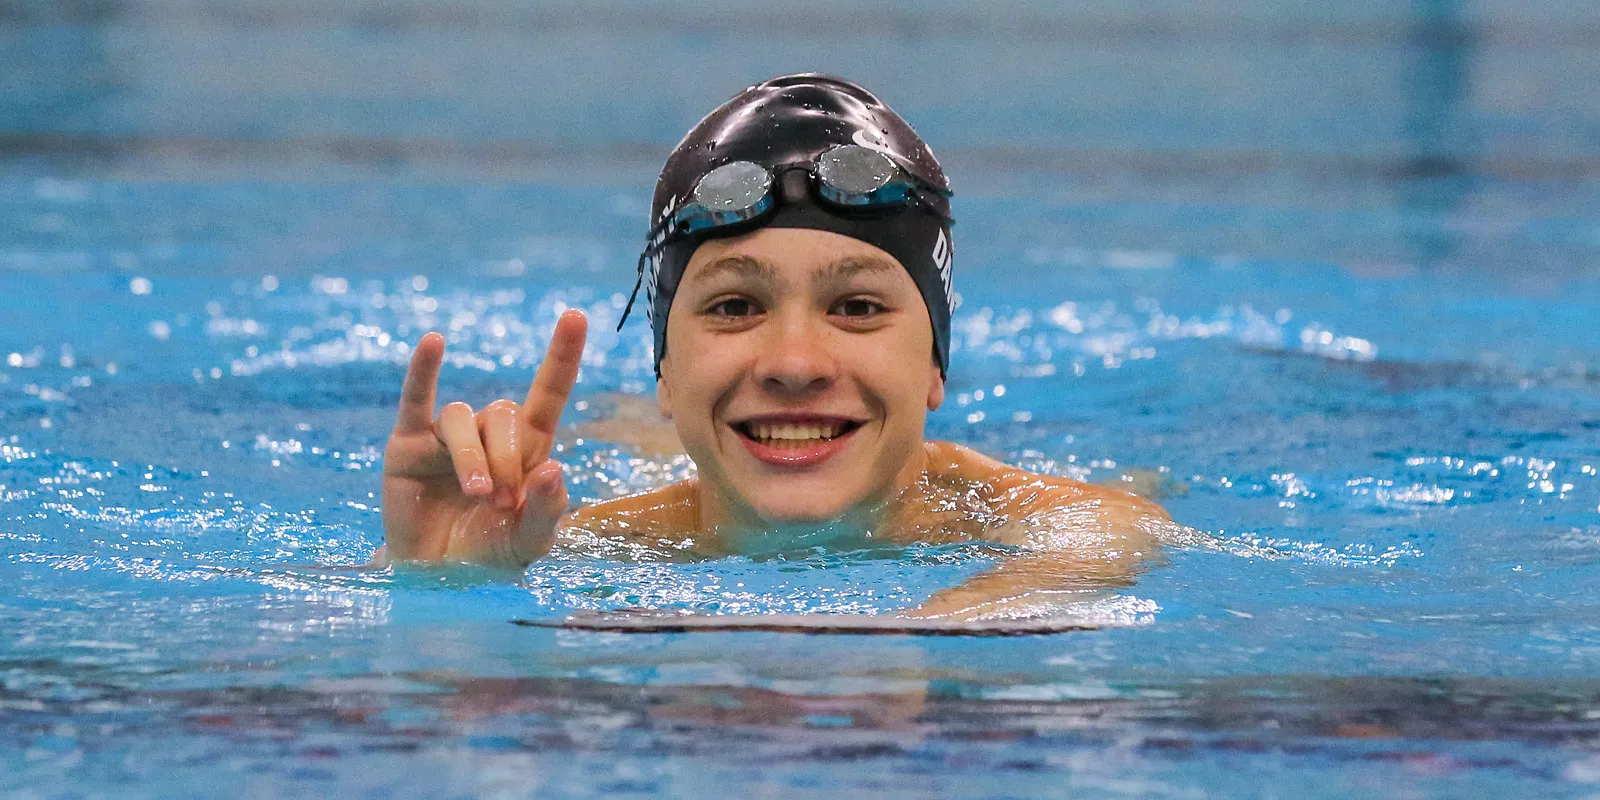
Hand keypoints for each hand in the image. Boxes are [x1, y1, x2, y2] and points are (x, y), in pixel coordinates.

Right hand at [378, 309, 587, 568]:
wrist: (434, 581)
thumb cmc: (487, 556)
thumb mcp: (528, 544)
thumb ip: (546, 513)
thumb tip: (553, 469)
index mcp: (526, 451)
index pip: (548, 394)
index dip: (562, 356)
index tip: (575, 315)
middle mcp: (487, 434)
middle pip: (503, 414)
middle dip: (507, 457)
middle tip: (503, 501)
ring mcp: (445, 437)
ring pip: (463, 419)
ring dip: (473, 456)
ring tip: (478, 494)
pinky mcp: (407, 445)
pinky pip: (416, 399)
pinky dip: (424, 370)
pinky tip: (434, 342)